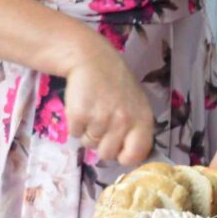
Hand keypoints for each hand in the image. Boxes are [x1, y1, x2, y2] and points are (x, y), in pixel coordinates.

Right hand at [64, 45, 154, 166]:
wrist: (92, 60)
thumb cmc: (116, 84)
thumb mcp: (136, 105)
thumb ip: (135, 129)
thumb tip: (128, 157)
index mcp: (142, 120)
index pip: (136, 155)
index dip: (125, 156)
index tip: (119, 150)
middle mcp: (123, 122)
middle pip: (107, 154)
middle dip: (101, 144)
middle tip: (101, 125)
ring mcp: (100, 120)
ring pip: (89, 145)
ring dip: (88, 133)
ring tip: (92, 111)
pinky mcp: (79, 116)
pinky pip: (74, 134)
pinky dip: (75, 125)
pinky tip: (82, 107)